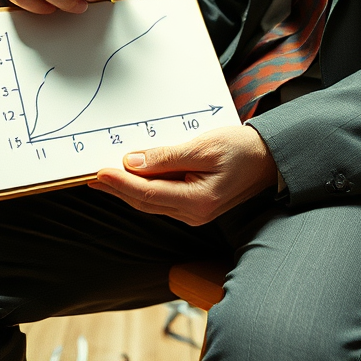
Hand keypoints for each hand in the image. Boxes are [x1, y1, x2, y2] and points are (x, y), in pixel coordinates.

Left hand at [88, 126, 276, 225]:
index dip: (120, 183)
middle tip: (92, 175)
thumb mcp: (204, 146)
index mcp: (197, 201)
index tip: (98, 172)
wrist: (269, 159)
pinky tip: (134, 177)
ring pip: (151, 202)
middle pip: (145, 202)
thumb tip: (133, 162)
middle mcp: (193, 214)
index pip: (147, 194)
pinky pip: (162, 199)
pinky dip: (145, 188)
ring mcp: (194, 213)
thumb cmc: (242, 149)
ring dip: (128, 189)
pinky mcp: (195, 207)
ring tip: (106, 176)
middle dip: (117, 188)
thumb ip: (167, 157)